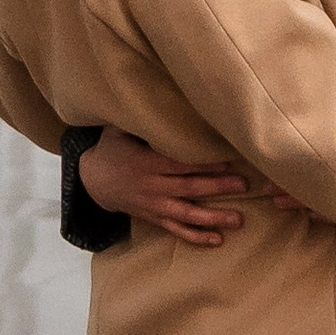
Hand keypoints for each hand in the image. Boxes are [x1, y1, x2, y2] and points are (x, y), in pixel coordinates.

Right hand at [78, 129, 272, 245]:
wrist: (92, 183)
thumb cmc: (112, 150)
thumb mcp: (118, 130)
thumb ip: (140, 120)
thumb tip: (157, 94)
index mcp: (145, 163)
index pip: (178, 164)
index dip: (202, 164)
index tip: (227, 161)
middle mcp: (151, 186)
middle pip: (188, 188)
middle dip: (216, 187)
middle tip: (243, 184)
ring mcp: (154, 205)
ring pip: (186, 214)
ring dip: (212, 218)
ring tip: (238, 219)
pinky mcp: (154, 218)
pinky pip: (176, 230)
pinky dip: (196, 237)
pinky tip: (216, 240)